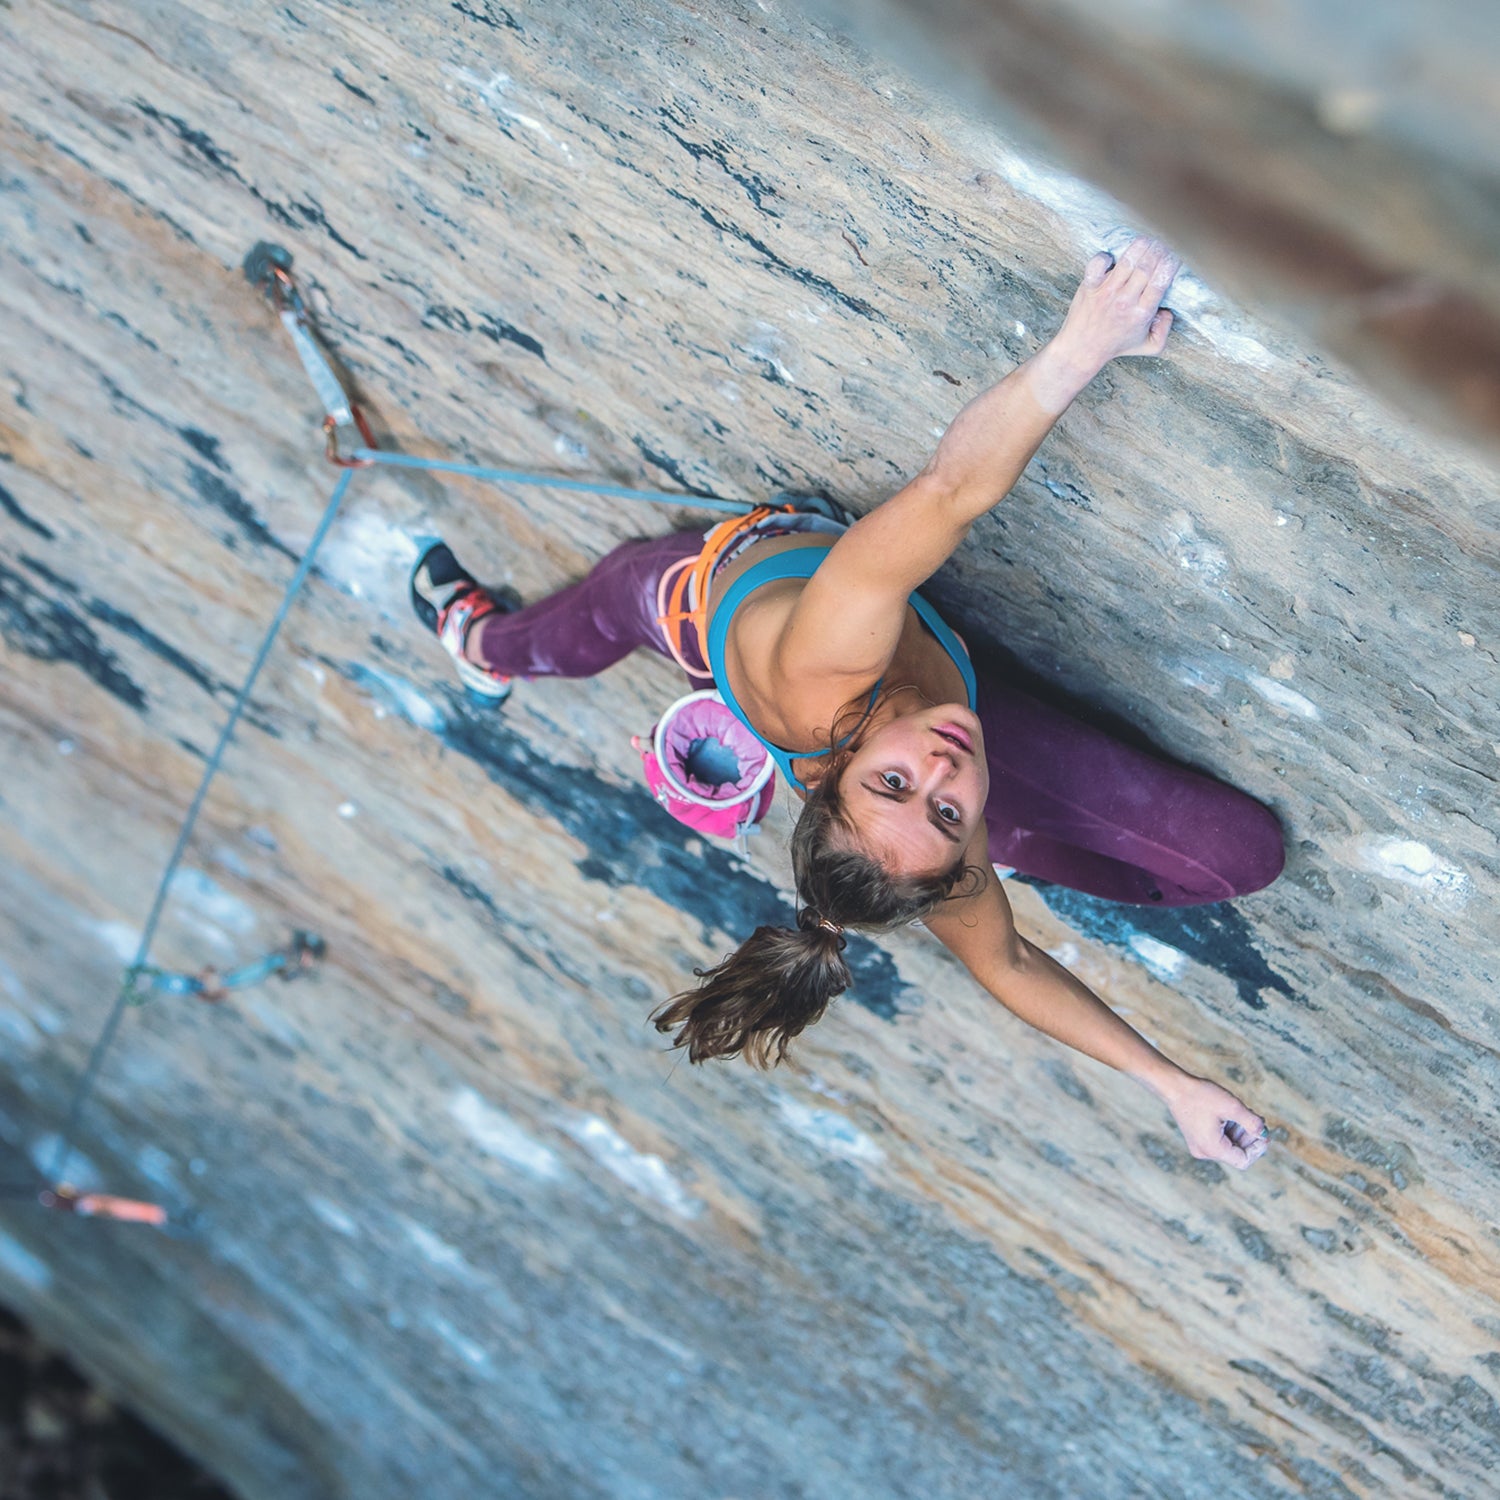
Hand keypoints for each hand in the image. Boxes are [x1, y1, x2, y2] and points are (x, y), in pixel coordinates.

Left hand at [1025, 237, 1179, 412]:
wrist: (1082, 349)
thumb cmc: (1116, 344)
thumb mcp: (1148, 346)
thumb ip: (1165, 331)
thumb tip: (1167, 310)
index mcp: (1142, 313)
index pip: (1161, 281)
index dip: (1170, 263)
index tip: (1173, 256)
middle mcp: (1125, 301)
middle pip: (1147, 266)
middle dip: (1159, 250)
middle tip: (1162, 244)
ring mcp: (1106, 293)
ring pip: (1127, 261)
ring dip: (1139, 246)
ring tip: (1146, 241)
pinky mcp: (1090, 287)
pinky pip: (1097, 264)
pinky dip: (1105, 256)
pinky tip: (1112, 257)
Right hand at [1163, 1074, 1268, 1170]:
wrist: (1174, 1086)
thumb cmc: (1201, 1095)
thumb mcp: (1232, 1107)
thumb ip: (1252, 1123)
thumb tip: (1264, 1134)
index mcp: (1213, 1148)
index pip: (1243, 1160)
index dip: (1257, 1149)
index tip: (1264, 1134)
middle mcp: (1204, 1152)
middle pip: (1236, 1154)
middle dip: (1249, 1138)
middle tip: (1256, 1120)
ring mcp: (1199, 1147)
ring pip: (1228, 1146)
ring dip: (1239, 1132)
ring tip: (1243, 1114)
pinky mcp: (1196, 1140)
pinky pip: (1218, 1141)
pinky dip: (1228, 1131)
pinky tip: (1229, 1115)